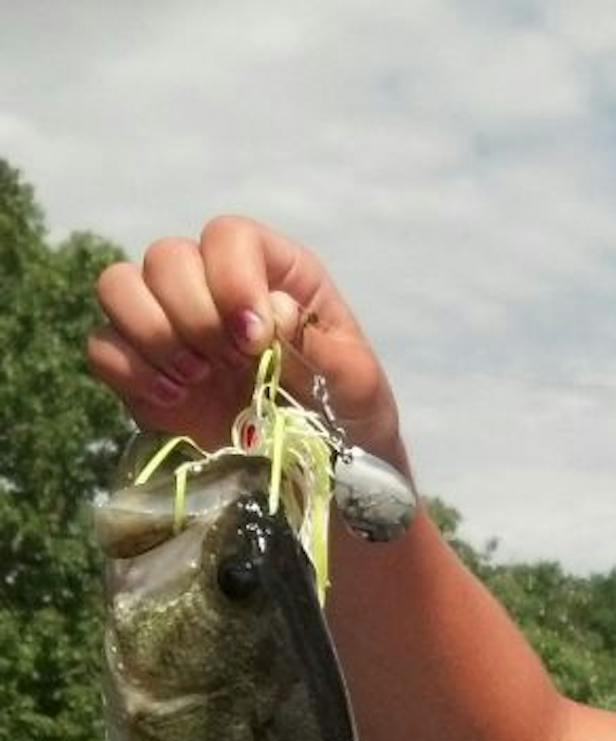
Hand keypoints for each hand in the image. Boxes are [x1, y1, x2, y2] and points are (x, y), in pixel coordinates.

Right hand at [87, 217, 401, 465]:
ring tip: (197, 378)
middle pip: (166, 257)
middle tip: (229, 364)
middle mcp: (214, 285)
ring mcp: (172, 322)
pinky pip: (103, 345)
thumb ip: (318, 343)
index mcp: (274, 273)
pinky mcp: (141, 366)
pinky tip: (174, 400)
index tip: (253, 336)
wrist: (321, 474)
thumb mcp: (356, 381)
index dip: (232, 277)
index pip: (229, 235)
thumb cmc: (347, 414)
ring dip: (153, 333)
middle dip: (194, 315)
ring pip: (118, 284)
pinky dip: (130, 370)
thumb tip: (272, 311)